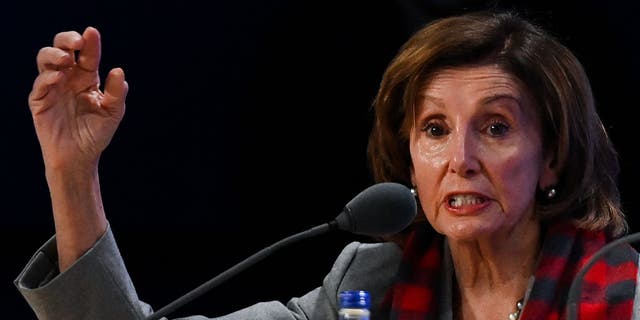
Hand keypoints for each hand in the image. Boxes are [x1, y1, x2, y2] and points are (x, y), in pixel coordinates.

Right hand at [29, 26, 127, 170]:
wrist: (80, 157)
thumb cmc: (96, 134)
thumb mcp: (112, 113)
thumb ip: (116, 93)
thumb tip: (118, 70)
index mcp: (87, 78)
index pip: (87, 55)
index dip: (90, 43)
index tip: (92, 33)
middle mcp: (68, 79)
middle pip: (62, 49)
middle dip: (66, 40)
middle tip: (77, 42)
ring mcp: (52, 88)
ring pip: (45, 60)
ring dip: (54, 54)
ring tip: (66, 59)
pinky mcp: (39, 101)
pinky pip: (40, 84)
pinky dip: (48, 77)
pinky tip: (60, 77)